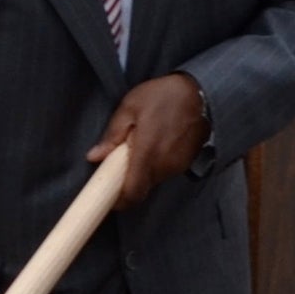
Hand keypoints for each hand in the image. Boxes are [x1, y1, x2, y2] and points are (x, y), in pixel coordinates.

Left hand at [88, 72, 211, 206]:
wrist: (200, 92)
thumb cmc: (162, 96)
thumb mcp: (130, 107)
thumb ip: (112, 135)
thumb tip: (94, 157)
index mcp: (147, 153)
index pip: (133, 193)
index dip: (120, 201)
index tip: (109, 197)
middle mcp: (164, 165)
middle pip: (141, 188)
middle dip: (128, 180)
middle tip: (121, 160)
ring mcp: (177, 166)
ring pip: (153, 180)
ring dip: (143, 171)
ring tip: (141, 145)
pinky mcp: (186, 162)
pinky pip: (165, 171)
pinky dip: (156, 164)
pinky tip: (156, 144)